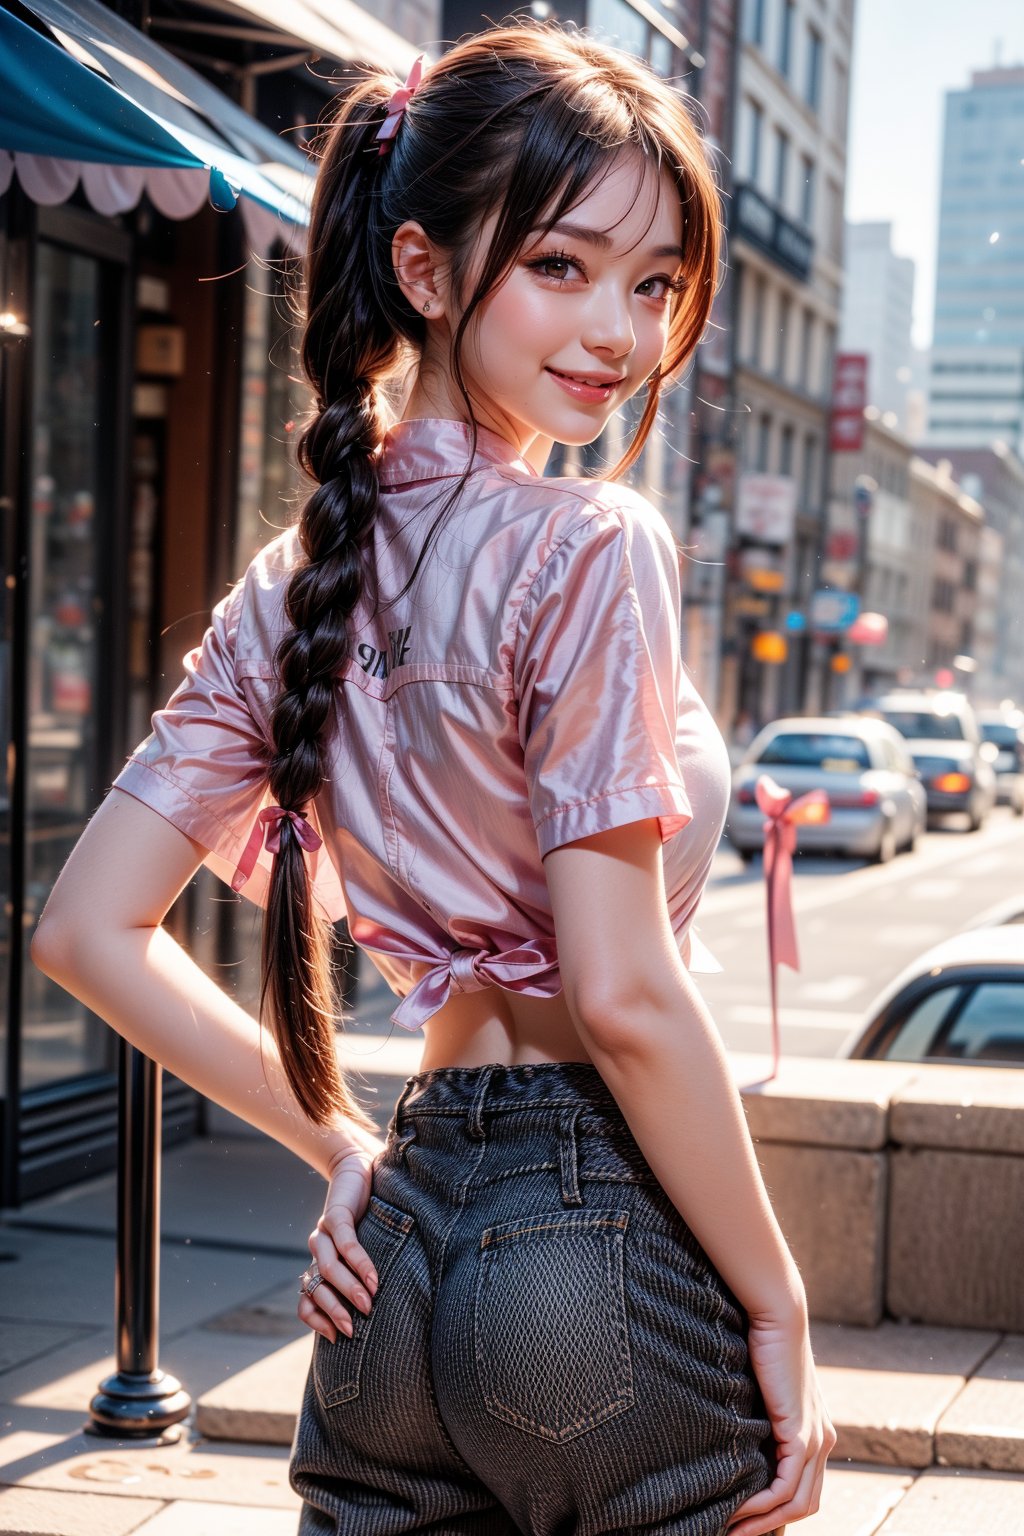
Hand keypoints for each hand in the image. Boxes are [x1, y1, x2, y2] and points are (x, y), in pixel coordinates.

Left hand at [298, 1132, 385, 1343]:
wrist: (360, 1169)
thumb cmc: (369, 1217)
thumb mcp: (365, 1251)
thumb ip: (363, 1275)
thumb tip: (380, 1310)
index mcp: (320, 1265)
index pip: (307, 1302)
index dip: (319, 1321)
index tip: (339, 1339)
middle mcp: (317, 1251)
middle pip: (315, 1290)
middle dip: (335, 1312)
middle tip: (354, 1330)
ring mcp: (324, 1232)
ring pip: (328, 1268)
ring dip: (349, 1289)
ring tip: (369, 1303)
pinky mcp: (335, 1214)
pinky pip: (345, 1243)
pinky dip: (359, 1262)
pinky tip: (373, 1277)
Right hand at [726, 1305, 836, 1534]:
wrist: (777, 1316)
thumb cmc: (763, 1344)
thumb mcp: (763, 1391)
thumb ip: (760, 1418)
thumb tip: (735, 1438)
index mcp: (817, 1431)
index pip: (804, 1487)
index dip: (776, 1509)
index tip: (741, 1518)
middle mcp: (823, 1440)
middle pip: (805, 1503)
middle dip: (770, 1524)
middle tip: (734, 1532)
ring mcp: (817, 1439)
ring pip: (798, 1502)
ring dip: (763, 1521)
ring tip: (731, 1529)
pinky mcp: (802, 1434)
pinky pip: (787, 1487)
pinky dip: (764, 1505)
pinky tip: (738, 1510)